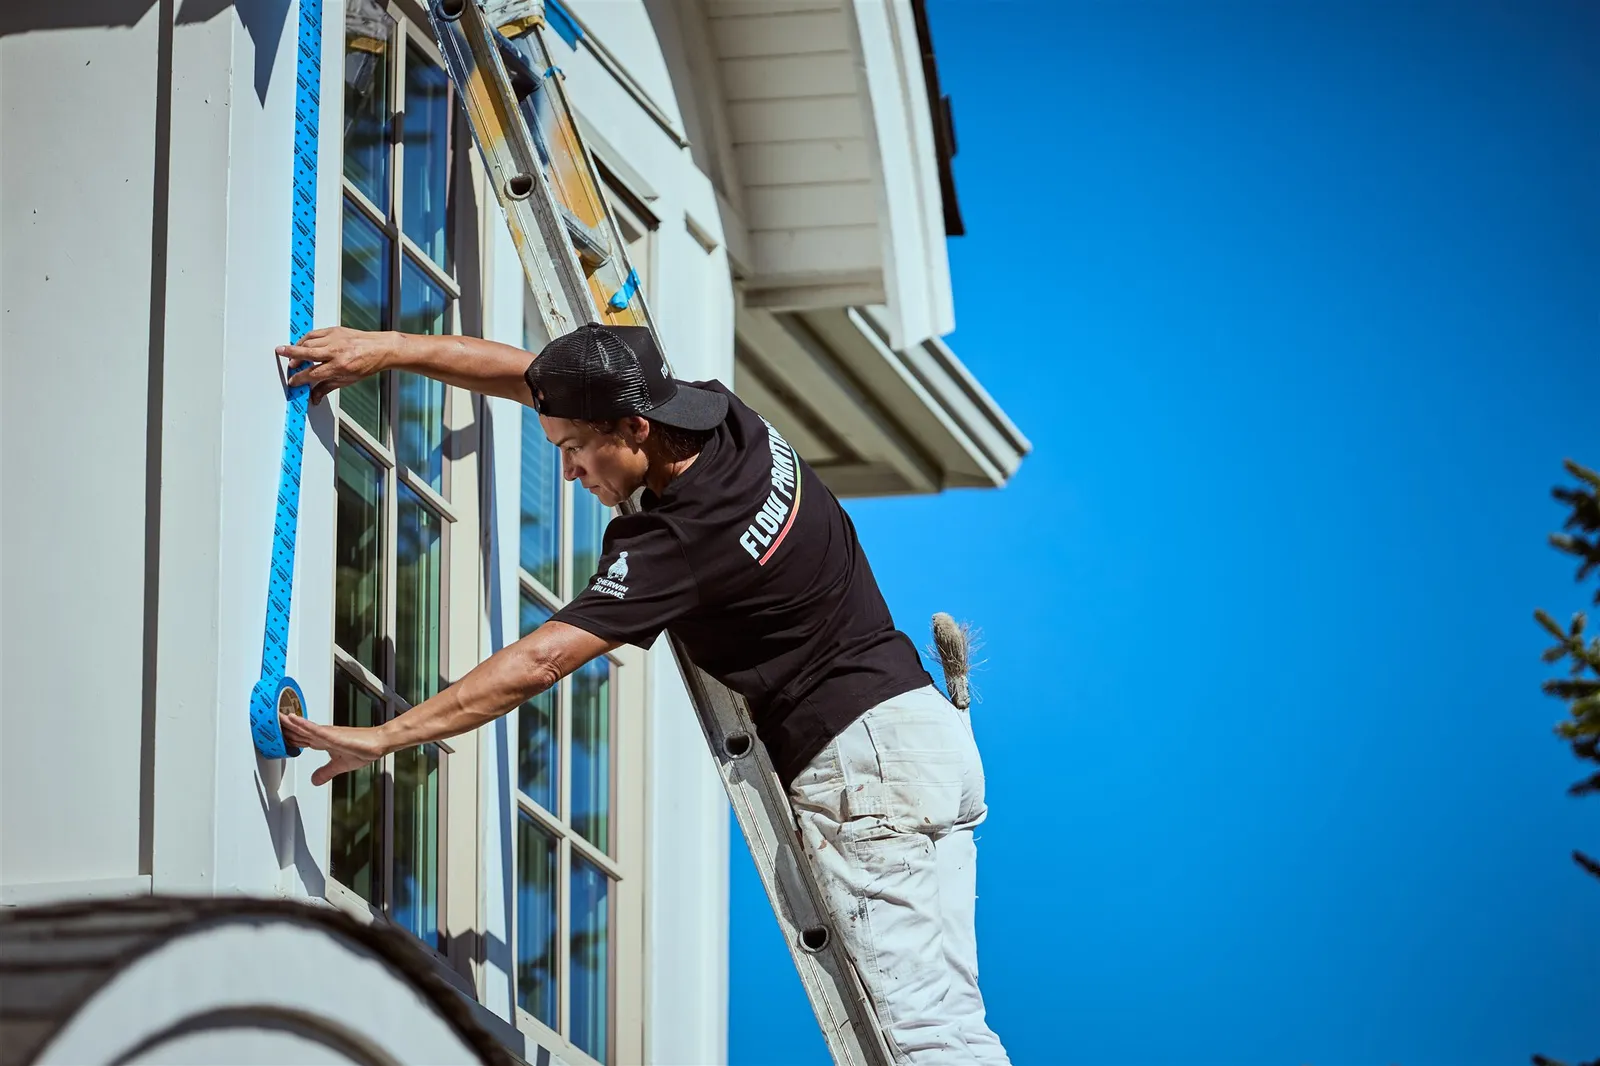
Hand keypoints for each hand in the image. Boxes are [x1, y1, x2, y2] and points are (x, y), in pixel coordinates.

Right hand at [277, 327, 398, 404]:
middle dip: (291, 355)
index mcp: (339, 367)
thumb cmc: (366, 364)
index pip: (313, 374)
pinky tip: (302, 344)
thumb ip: (327, 387)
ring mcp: (335, 339)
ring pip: (308, 341)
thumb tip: (313, 397)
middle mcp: (336, 352)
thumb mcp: (348, 380)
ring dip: (297, 347)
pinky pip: (314, 333)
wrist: (380, 348)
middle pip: (307, 354)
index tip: (292, 381)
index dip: (300, 379)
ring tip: (290, 353)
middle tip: (279, 354)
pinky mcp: (335, 330)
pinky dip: (306, 338)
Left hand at [280, 712, 390, 785]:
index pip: (301, 739)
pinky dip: (303, 724)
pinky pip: (315, 729)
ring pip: (304, 728)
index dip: (287, 737)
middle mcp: (323, 735)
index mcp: (323, 742)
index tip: (274, 734)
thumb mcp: (339, 766)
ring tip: (276, 716)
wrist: (378, 743)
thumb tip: (314, 780)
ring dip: (289, 723)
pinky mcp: (334, 735)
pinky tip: (293, 719)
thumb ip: (325, 772)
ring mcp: (328, 733)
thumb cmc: (363, 749)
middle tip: (268, 720)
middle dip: (284, 727)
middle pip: (299, 731)